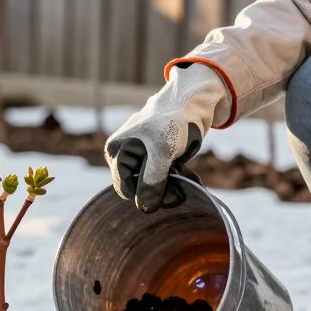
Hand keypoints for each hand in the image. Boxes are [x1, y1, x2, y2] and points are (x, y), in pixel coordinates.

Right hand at [104, 64, 230, 212]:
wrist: (193, 101)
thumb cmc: (173, 121)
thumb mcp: (162, 152)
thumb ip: (152, 181)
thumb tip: (144, 208)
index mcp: (116, 151)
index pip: (126, 188)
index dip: (148, 195)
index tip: (174, 193)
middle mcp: (124, 154)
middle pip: (138, 187)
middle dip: (162, 189)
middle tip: (183, 188)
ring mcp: (140, 155)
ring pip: (153, 184)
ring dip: (172, 184)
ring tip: (188, 176)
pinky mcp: (155, 156)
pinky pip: (163, 176)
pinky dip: (177, 178)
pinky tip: (189, 174)